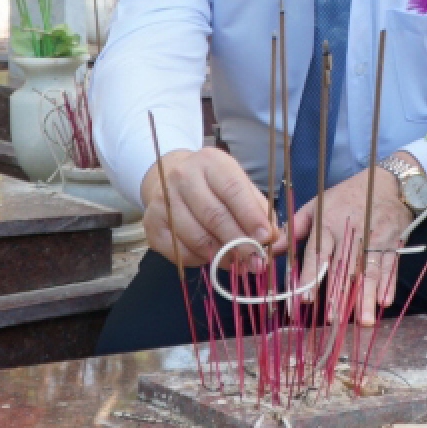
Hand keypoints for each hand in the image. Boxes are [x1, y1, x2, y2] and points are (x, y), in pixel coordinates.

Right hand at [141, 147, 275, 268]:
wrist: (168, 176)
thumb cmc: (212, 184)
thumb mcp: (237, 184)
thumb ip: (258, 209)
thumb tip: (276, 240)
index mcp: (210, 162)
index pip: (233, 190)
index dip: (251, 217)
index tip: (267, 238)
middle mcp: (182, 177)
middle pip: (214, 216)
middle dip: (239, 243)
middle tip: (257, 261)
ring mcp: (163, 201)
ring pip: (197, 237)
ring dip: (222, 256)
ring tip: (239, 264)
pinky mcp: (151, 224)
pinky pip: (179, 252)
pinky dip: (200, 260)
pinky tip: (212, 258)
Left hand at [290, 163, 413, 325]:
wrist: (388, 182)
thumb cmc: (347, 196)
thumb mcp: (318, 204)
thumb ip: (295, 228)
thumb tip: (270, 247)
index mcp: (329, 222)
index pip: (319, 252)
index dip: (313, 275)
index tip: (306, 299)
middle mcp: (351, 233)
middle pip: (344, 266)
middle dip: (339, 294)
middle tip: (333, 318)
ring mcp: (374, 239)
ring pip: (369, 270)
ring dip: (366, 296)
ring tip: (362, 320)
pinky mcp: (393, 244)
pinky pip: (390, 266)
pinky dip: (388, 284)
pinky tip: (384, 303)